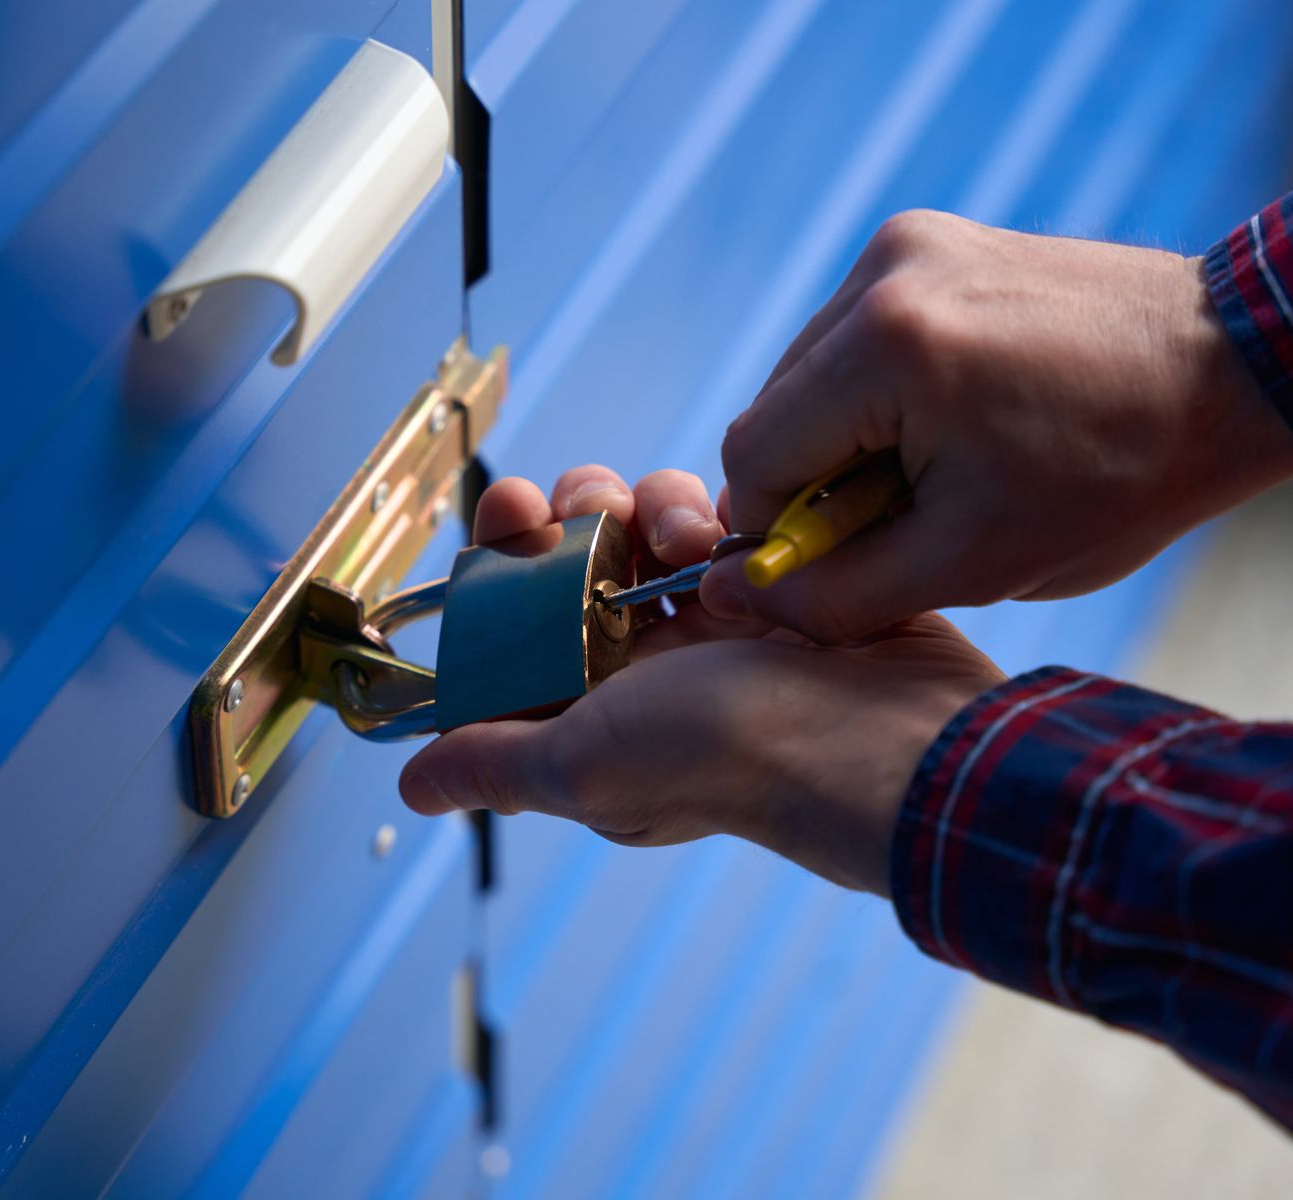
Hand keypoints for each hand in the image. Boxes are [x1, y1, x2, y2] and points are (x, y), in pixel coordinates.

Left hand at [398, 465, 1005, 894]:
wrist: (880, 738)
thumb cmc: (731, 762)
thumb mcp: (585, 767)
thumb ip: (497, 762)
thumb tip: (412, 787)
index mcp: (596, 708)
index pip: (523, 619)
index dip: (504, 561)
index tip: (505, 513)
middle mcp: (650, 663)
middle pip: (585, 553)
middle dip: (578, 513)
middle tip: (588, 506)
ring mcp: (716, 620)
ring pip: (652, 521)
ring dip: (654, 509)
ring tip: (685, 540)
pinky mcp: (776, 581)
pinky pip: (727, 513)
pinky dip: (720, 510)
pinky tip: (731, 537)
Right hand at [704, 210, 1292, 642]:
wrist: (1240, 366)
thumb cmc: (1121, 473)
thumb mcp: (973, 563)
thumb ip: (836, 591)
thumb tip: (733, 594)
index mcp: (886, 346)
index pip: (754, 458)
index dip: (781, 532)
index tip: (842, 569)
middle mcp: (882, 271)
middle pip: (775, 409)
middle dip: (823, 483)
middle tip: (915, 524)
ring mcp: (908, 243)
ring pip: (812, 374)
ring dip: (852, 438)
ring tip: (951, 471)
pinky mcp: (934, 239)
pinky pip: (859, 337)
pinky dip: (884, 394)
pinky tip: (962, 422)